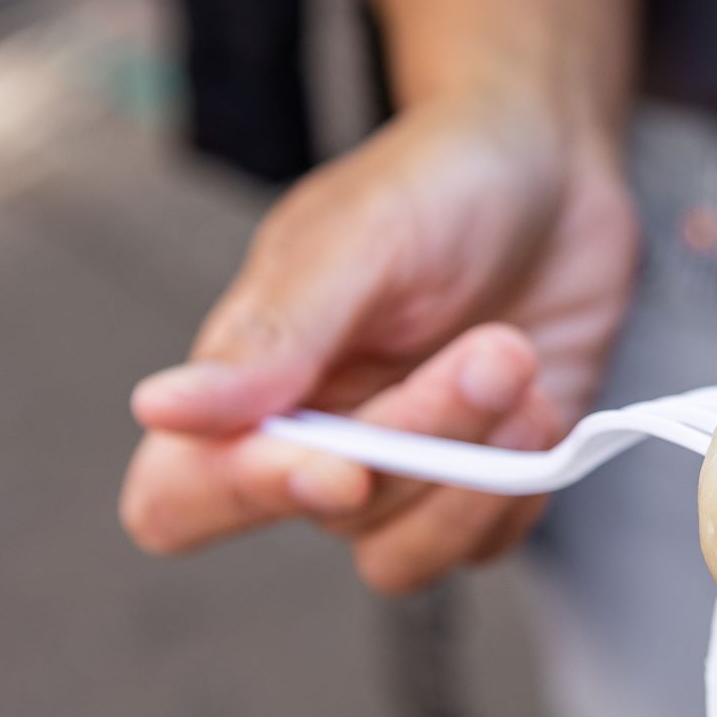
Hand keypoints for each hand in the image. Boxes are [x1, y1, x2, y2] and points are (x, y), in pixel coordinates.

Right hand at [120, 93, 638, 590]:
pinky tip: (544, 407)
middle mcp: (323, 435)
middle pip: (332, 513)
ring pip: (406, 551)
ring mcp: (409, 464)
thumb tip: (162, 408)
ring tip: (522, 374)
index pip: (184, 496)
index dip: (244, 500)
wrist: (554, 166)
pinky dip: (521, 492)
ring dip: (474, 479)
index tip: (340, 464)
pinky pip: (487, 544)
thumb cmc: (439, 183)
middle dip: (420, 440)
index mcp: (253, 378)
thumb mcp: (357, 238)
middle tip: (492, 351)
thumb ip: (273, 335)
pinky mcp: (490, 474)